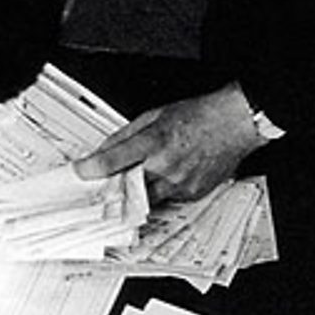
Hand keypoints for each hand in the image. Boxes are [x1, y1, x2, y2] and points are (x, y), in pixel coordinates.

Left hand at [73, 82, 268, 202]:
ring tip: (130, 185)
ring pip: (144, 198)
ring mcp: (179, 182)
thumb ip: (126, 135)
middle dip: (111, 188)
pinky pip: (165, 199)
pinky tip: (163, 178)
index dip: (92, 168)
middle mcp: (165, 165)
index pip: (114, 160)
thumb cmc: (198, 116)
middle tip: (99, 189)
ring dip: (133, 194)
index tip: (80, 171)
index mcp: (154, 141)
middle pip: (126, 187)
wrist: (234, 124)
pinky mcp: (190, 193)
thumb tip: (103, 150)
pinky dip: (158, 191)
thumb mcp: (154, 116)